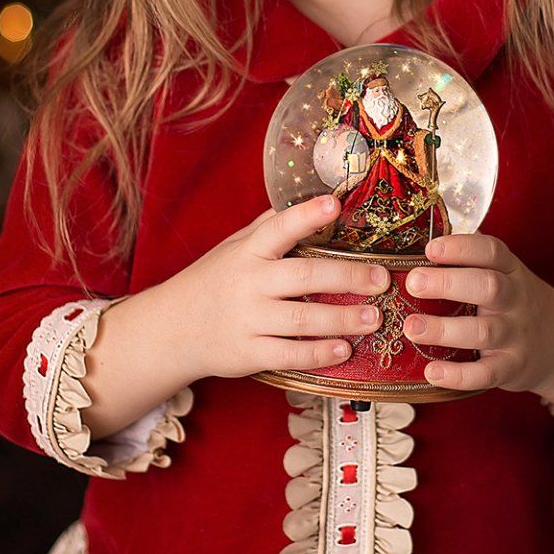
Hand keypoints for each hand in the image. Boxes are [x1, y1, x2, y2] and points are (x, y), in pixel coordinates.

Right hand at [162, 196, 392, 381]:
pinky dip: (319, 354)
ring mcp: (247, 320)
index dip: (306, 215)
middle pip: (303, 277)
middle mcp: (247, 284)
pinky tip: (344, 350)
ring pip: (302, 320)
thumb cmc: (213, 281)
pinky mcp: (247, 354)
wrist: (171, 329)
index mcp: (247, 252)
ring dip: (342, 319)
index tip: (334, 204)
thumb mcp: (234, 247)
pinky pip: (289, 355)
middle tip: (381, 279)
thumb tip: (311, 198)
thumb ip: (269, 228)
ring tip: (373, 317)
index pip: (278, 228)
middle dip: (347, 277)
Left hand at [401, 234, 553, 394]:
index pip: (491, 251)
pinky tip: (431, 372)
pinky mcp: (512, 368)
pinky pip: (486, 373)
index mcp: (511, 271)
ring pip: (483, 331)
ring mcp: (516, 335)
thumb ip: (474, 257)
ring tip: (411, 327)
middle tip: (413, 282)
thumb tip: (429, 231)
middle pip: (487, 287)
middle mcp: (516, 300)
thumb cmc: (517, 303)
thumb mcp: (507, 274)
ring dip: (444, 330)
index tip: (430, 248)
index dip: (461, 247)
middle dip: (448, 283)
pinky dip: (459, 375)